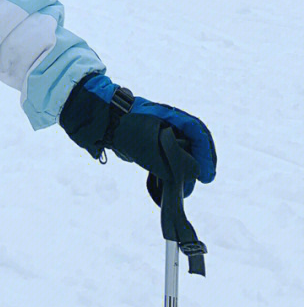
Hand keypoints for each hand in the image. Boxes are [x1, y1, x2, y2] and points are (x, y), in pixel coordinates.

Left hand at [60, 73, 215, 189]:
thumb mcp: (152, 148)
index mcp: (172, 117)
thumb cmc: (125, 129)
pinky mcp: (150, 142)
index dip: (206, 155)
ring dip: (184, 170)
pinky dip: (171, 169)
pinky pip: (167, 156)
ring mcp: (159, 131)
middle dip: (197, 164)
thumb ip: (174, 162)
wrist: (99, 121)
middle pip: (192, 143)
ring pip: (180, 152)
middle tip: (199, 183)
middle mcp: (169, 122)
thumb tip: (194, 174)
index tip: (207, 176)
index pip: (198, 133)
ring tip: (183, 188)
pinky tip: (169, 184)